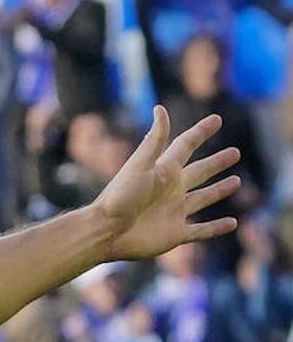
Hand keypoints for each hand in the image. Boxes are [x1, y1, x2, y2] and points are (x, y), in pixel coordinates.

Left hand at [95, 107, 239, 261]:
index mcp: (163, 171)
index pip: (186, 146)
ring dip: (219, 190)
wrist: (105, 231)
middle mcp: (171, 190)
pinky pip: (202, 230)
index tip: (216, 119)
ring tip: (236, 181)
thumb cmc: (120, 196)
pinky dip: (217, 227)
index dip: (201, 132)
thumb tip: (160, 108)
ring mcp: (174, 212)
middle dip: (216, 163)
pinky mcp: (175, 234)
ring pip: (203, 198)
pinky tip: (233, 223)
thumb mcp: (140, 164)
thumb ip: (154, 140)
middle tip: (235, 152)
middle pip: (200, 172)